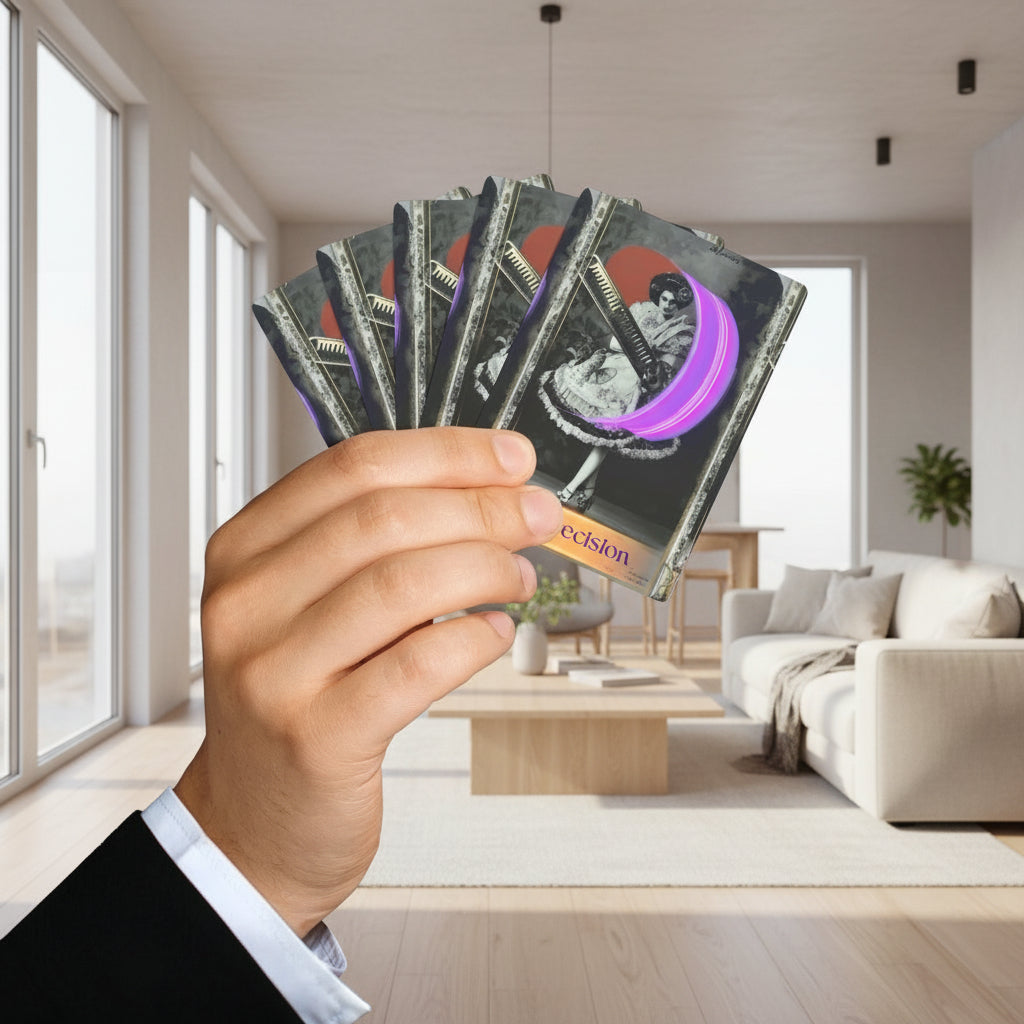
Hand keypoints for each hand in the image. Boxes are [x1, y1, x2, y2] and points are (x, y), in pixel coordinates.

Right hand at [174, 428, 562, 934]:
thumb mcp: (308, 603)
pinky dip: (473, 638)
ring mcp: (275, 672)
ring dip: (485, 567)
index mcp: (246, 549)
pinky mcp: (317, 736)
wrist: (257, 820)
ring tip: (520, 575)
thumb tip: (486, 489)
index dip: (448, 453)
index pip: (354, 466)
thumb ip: (372, 544)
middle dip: (483, 507)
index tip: (511, 459)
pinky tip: (494, 631)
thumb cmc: (301, 698)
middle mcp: (248, 602)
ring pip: (403, 584)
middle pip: (384, 518)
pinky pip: (417, 665)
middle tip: (538, 515)